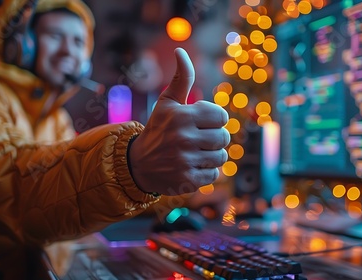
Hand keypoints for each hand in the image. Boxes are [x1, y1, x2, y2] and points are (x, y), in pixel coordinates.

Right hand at [129, 48, 229, 194]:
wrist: (137, 164)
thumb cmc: (158, 128)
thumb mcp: (168, 102)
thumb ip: (181, 78)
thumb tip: (181, 51)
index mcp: (182, 116)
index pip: (222, 116)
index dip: (215, 119)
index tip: (202, 122)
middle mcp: (183, 138)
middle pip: (224, 137)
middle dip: (215, 138)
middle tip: (200, 139)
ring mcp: (185, 160)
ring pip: (222, 157)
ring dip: (212, 155)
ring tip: (196, 153)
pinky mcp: (187, 180)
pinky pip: (214, 175)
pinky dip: (207, 172)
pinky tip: (192, 166)